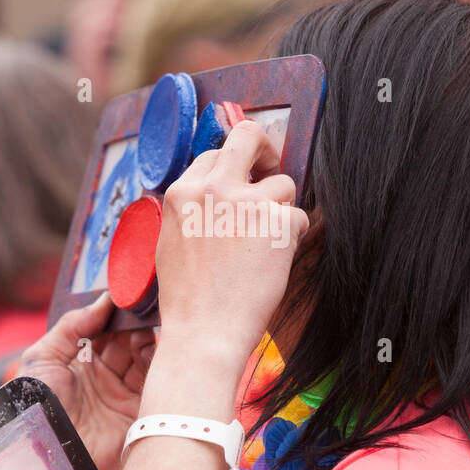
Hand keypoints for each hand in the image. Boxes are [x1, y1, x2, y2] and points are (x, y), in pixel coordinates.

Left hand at [17, 293, 154, 469]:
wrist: (49, 457)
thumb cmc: (37, 408)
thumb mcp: (42, 357)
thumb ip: (73, 325)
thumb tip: (105, 300)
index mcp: (80, 362)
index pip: (105, 330)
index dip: (116, 312)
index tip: (128, 294)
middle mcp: (104, 376)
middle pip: (129, 339)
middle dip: (136, 322)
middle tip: (143, 306)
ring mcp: (124, 392)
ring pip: (146, 356)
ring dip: (147, 339)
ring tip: (144, 330)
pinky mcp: (140, 410)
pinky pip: (156, 381)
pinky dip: (158, 362)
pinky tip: (153, 348)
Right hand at [153, 120, 309, 374]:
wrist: (205, 333)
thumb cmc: (188, 299)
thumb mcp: (172, 241)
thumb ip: (193, 209)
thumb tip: (216, 191)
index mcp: (182, 192)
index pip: (214, 154)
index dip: (234, 167)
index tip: (244, 180)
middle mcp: (213, 189)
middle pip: (249, 136)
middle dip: (266, 149)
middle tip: (271, 171)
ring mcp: (247, 203)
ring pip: (283, 183)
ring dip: (280, 211)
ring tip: (265, 246)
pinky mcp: (278, 222)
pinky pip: (298, 217)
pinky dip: (292, 239)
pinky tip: (273, 264)